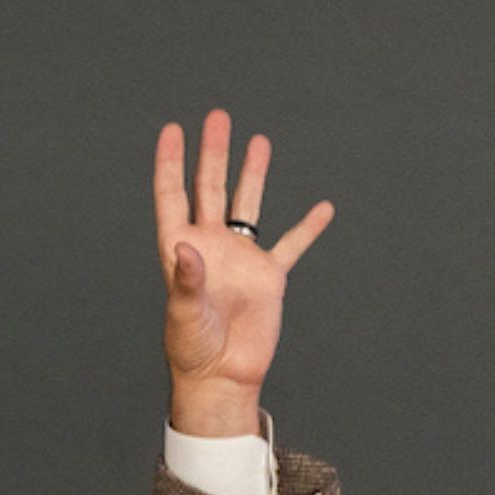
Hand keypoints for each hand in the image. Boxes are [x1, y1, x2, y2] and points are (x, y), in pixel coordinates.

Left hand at [152, 110, 333, 437]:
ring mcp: (241, 258)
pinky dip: (307, 227)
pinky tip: (323, 207)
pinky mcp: (269, 277)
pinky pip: (291, 245)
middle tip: (218, 117)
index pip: (173, 195)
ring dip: (252, 174)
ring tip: (258, 142)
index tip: (174, 130)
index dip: (171, 163)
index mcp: (182, 249)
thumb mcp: (185, 313)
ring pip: (247, 205)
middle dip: (213, 152)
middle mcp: (211, 246)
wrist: (224, 376)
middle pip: (210, 188)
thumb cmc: (193, 349)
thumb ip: (186, 279)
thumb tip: (188, 246)